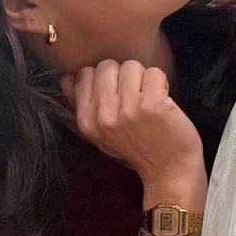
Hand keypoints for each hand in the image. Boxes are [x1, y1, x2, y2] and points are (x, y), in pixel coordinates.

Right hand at [61, 60, 204, 188]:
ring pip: (131, 66)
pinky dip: (162, 83)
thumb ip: (80, 104)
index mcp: (87, 122)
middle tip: (135, 96)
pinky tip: (163, 100)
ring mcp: (128, 110)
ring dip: (144, 79)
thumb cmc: (137, 148)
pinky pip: (153, 72)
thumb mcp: (100, 133)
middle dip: (123, 75)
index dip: (104, 79)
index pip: (85, 74)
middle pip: (107, 65)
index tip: (117, 95)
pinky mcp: (153, 105)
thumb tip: (66, 78)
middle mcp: (104, 117)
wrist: (169, 170)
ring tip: (149, 99)